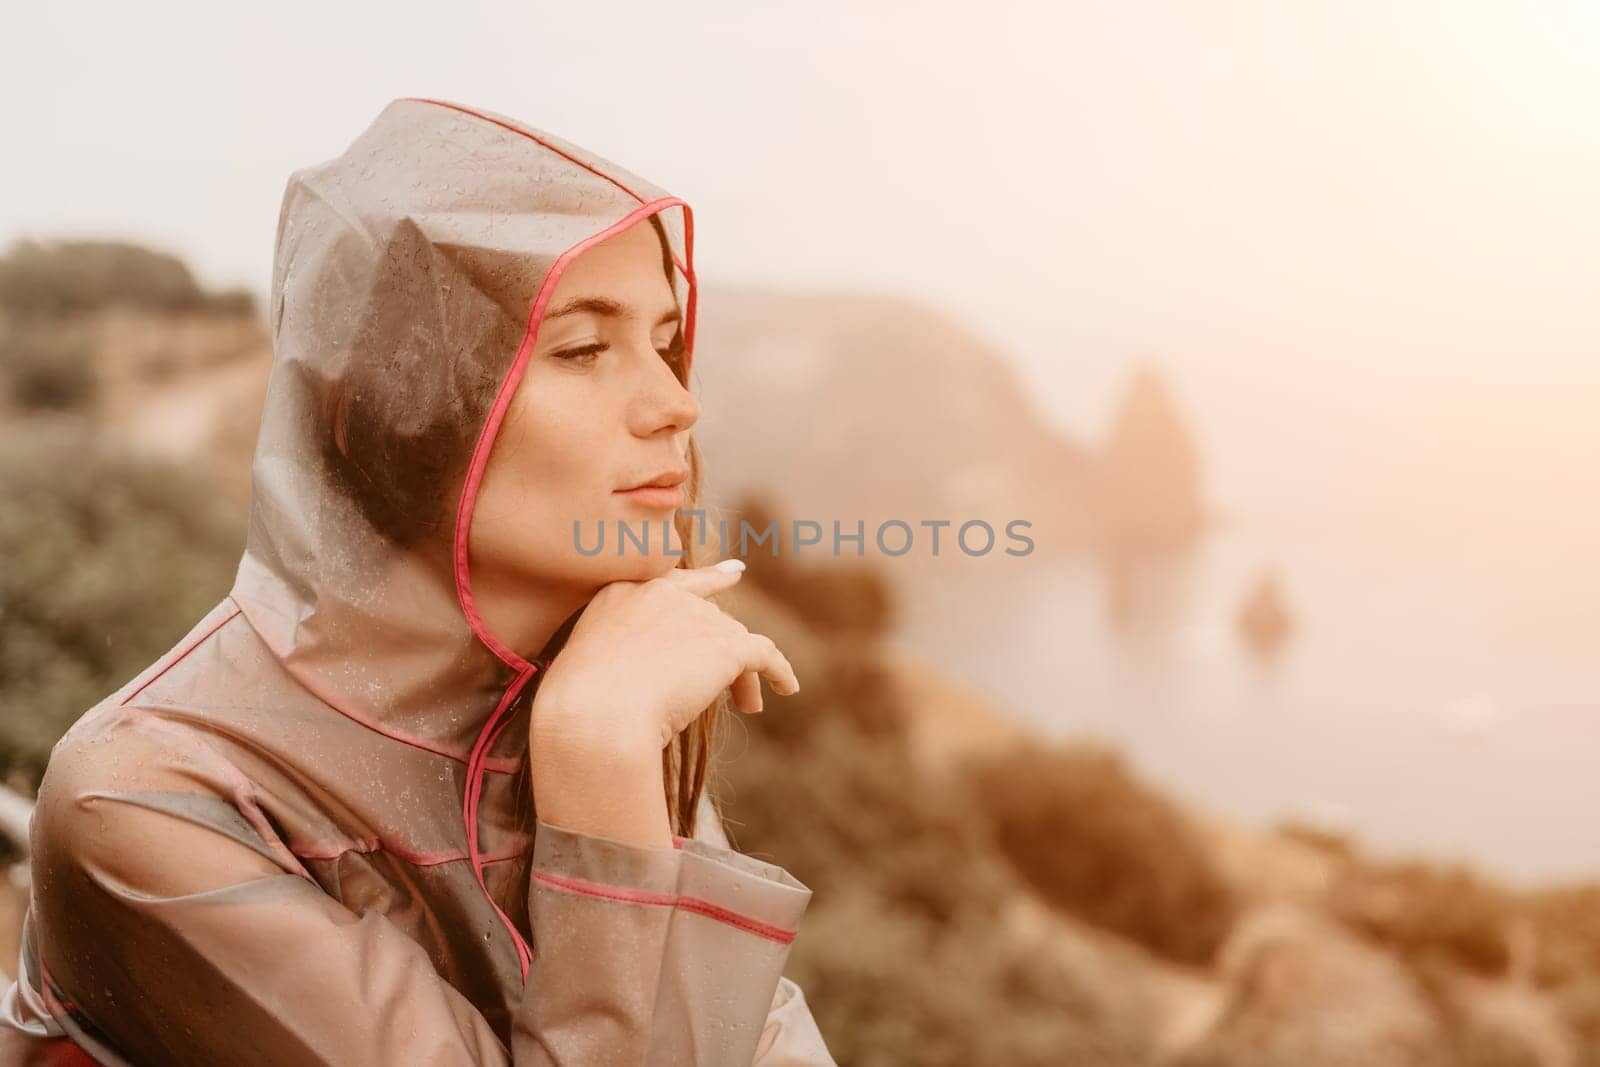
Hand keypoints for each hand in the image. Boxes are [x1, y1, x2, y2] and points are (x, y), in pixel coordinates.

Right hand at [530, 559, 800, 757]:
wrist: (596, 714)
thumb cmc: (579, 708)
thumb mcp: (588, 671)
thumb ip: (617, 660)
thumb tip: (643, 683)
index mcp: (622, 593)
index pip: (675, 580)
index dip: (709, 579)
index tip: (735, 573)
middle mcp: (662, 596)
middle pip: (709, 617)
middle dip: (722, 648)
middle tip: (731, 684)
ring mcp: (694, 616)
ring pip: (734, 640)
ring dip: (742, 674)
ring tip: (748, 706)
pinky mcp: (725, 645)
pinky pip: (764, 654)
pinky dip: (779, 671)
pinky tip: (788, 688)